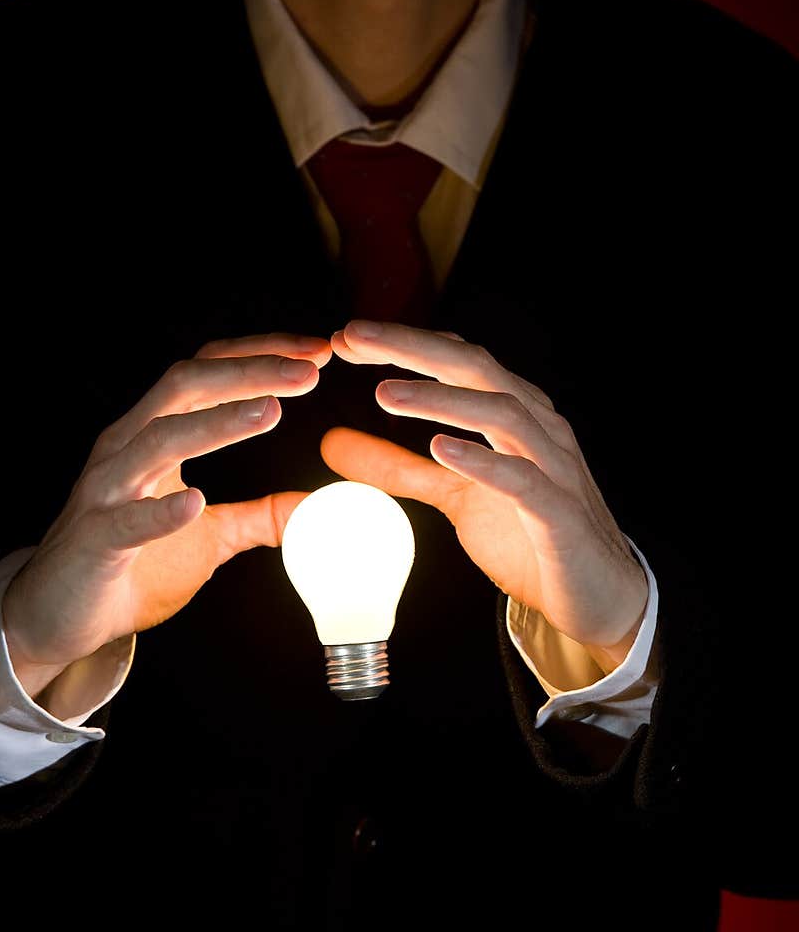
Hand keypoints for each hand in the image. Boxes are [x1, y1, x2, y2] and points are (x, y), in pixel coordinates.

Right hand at [3, 333, 331, 697]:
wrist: (59, 615)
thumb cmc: (131, 566)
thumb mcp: (206, 536)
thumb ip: (254, 517)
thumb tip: (308, 507)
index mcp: (153, 436)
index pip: (207, 374)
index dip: (260, 357)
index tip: (318, 354)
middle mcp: (126, 448)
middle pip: (186, 385)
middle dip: (249, 372)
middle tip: (309, 370)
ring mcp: (107, 491)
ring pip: (158, 439)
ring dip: (217, 423)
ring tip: (270, 412)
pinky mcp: (95, 539)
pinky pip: (127, 519)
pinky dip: (161, 510)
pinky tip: (195, 502)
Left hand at [323, 320, 646, 671]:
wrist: (598, 595)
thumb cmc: (530, 535)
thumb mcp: (454, 495)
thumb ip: (398, 468)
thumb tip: (333, 442)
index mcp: (513, 415)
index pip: (459, 360)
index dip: (404, 344)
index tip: (347, 338)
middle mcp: (538, 428)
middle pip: (476, 368)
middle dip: (414, 348)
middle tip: (354, 337)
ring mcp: (554, 467)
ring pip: (503, 414)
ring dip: (442, 400)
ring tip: (385, 394)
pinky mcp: (559, 515)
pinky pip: (523, 480)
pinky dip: (482, 461)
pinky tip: (441, 448)